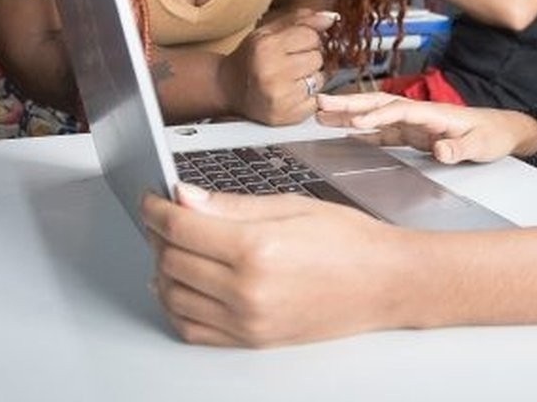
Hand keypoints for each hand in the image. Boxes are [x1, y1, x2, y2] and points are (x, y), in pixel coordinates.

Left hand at [142, 184, 401, 346]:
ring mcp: (247, 321)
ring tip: (174, 249)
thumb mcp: (291, 205)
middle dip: (158, 235)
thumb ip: (230, 205)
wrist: (385, 283)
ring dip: (163, 270)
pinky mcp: (251, 341)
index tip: (150, 198)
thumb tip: (184, 197)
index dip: (155, 209)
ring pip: (174, 297)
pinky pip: (193, 329)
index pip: (180, 227)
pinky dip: (177, 308)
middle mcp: (247, 290)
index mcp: (256, 248)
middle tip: (164, 217)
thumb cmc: (349, 242)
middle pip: (171, 261)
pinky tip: (184, 287)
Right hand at [230, 9, 338, 124]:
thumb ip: (300, 20)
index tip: (296, 45)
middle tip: (291, 62)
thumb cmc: (250, 58)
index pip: (311, 36)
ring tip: (291, 77)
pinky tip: (292, 92)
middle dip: (309, 58)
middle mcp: (272, 72)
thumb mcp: (268, 31)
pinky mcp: (288, 115)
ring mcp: (281, 96)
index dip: (307, 39)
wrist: (228, 88)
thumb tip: (331, 18)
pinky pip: (317, 100)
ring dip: (311, 77)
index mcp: (266, 47)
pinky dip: (309, 96)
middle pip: (317, 58)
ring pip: (320, 79)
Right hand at [314, 91, 536, 164]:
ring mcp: (415, 122)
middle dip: (349, 104)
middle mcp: (420, 114)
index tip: (355, 123)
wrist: (503, 131)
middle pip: (379, 105)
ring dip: (348, 113)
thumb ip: (460, 149)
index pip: (399, 112)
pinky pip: (382, 130)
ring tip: (320, 113)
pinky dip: (362, 129)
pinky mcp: (414, 133)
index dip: (377, 116)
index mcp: (435, 113)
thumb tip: (441, 151)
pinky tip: (344, 130)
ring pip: (375, 114)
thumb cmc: (493, 135)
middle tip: (320, 104)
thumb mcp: (481, 145)